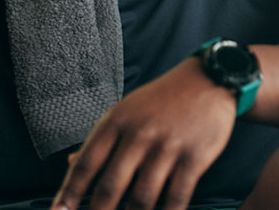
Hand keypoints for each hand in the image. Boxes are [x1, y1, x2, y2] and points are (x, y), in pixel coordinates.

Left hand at [53, 57, 236, 209]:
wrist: (209, 80)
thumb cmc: (163, 99)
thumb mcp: (126, 110)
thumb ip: (102, 138)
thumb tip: (71, 163)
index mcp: (117, 121)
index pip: (86, 164)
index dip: (69, 193)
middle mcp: (139, 134)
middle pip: (110, 186)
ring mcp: (168, 147)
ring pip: (142, 198)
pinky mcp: (195, 157)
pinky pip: (177, 196)